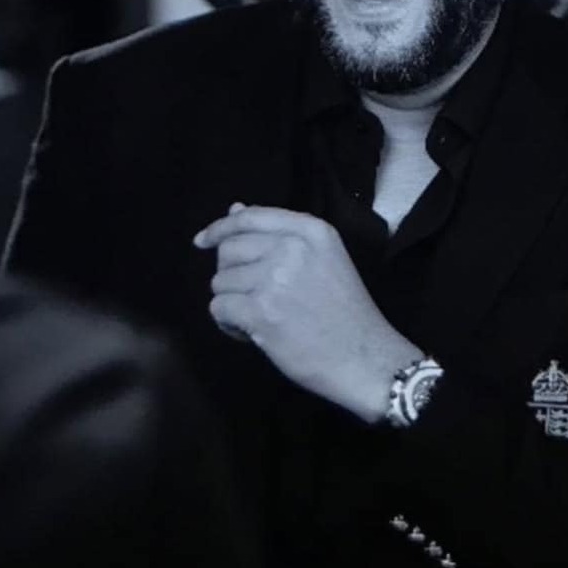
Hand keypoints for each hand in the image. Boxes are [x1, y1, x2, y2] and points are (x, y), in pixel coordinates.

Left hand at [193, 204, 422, 420]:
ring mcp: (275, 279)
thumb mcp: (322, 260)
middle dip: (231, 274)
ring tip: (259, 319)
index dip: (220, 228)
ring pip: (220, 282)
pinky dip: (228, 324)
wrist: (364, 358)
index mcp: (311, 231)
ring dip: (232, 302)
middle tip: (252, 297)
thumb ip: (278, 234)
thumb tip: (234, 209)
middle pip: (229, 249)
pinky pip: (219, 308)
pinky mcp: (261, 312)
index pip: (250, 217)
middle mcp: (291, 248)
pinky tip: (251, 333)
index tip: (202, 241)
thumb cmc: (345, 312)